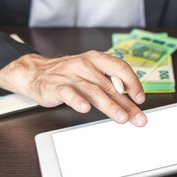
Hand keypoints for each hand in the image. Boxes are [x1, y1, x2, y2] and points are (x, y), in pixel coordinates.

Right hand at [0, 51, 146, 126]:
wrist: (36, 72)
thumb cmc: (67, 73)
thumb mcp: (90, 71)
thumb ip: (108, 82)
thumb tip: (130, 99)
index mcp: (96, 59)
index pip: (120, 67)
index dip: (133, 83)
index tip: (140, 98)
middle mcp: (85, 65)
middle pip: (110, 85)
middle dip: (126, 103)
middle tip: (138, 117)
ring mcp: (71, 75)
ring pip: (94, 90)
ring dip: (110, 105)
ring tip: (121, 117)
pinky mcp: (57, 86)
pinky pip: (69, 94)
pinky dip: (78, 101)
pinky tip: (85, 109)